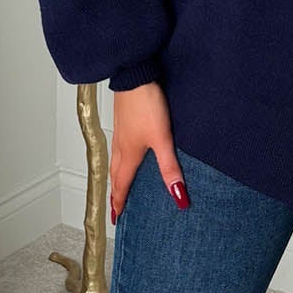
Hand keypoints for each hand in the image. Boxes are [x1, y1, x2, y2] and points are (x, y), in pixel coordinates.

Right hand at [109, 82, 188, 220]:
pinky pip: (119, 147)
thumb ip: (169, 167)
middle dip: (116, 192)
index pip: (122, 185)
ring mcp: (121, 132)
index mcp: (128, 154)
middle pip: (115, 175)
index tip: (117, 216)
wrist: (134, 76)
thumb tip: (177, 195)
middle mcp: (121, 146)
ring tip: (120, 184)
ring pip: (116, 161)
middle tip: (116, 206)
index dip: (120, 202)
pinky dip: (120, 159)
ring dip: (117, 176)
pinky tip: (127, 153)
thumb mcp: (162, 139)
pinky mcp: (124, 120)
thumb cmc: (145, 105)